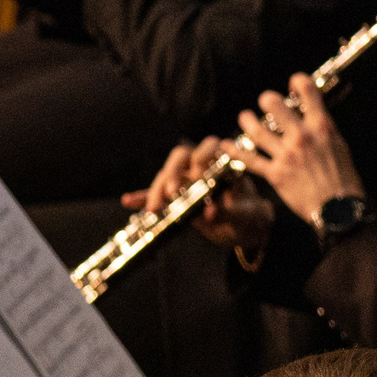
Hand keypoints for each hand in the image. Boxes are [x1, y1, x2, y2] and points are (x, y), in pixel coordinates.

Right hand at [127, 138, 271, 256]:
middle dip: (172, 173)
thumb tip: (212, 210)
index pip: (207, 148)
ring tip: (152, 208)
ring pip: (165, 176)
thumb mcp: (244, 214)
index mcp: (221, 162)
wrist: (244, 228)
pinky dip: (142, 198)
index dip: (200, 157)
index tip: (197, 173)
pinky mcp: (175, 199)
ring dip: (156, 189)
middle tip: (171, 192)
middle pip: (180, 158)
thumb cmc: (248, 214)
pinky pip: (156, 195)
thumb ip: (229, 211)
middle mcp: (201, 167)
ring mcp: (185, 182)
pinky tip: (128, 201)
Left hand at [233, 75, 364, 229]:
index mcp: (322, 126)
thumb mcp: (339, 145)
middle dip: (268, 100)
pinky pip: (250, 160)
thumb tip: (315, 118)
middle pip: (277, 108)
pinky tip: (225, 145)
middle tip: (264, 99)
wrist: (337, 207)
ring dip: (247, 121)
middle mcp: (301, 136)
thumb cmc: (343, 178)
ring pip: (258, 132)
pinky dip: (235, 151)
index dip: (299, 82)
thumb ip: (323, 130)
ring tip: (244, 117)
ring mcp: (286, 155)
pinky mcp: (274, 174)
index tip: (294, 81)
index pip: (309, 93)